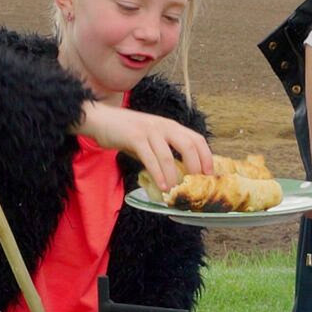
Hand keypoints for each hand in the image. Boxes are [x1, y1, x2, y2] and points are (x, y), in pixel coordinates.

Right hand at [77, 102, 212, 188]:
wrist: (101, 119)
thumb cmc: (127, 133)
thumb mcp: (151, 139)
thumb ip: (164, 153)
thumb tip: (177, 177)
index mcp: (171, 126)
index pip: (197, 139)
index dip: (207, 156)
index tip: (210, 175)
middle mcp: (164, 126)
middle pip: (189, 145)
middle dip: (195, 167)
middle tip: (196, 185)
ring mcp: (150, 131)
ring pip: (168, 156)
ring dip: (174, 176)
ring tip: (175, 192)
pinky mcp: (135, 137)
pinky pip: (150, 158)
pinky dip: (158, 174)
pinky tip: (162, 186)